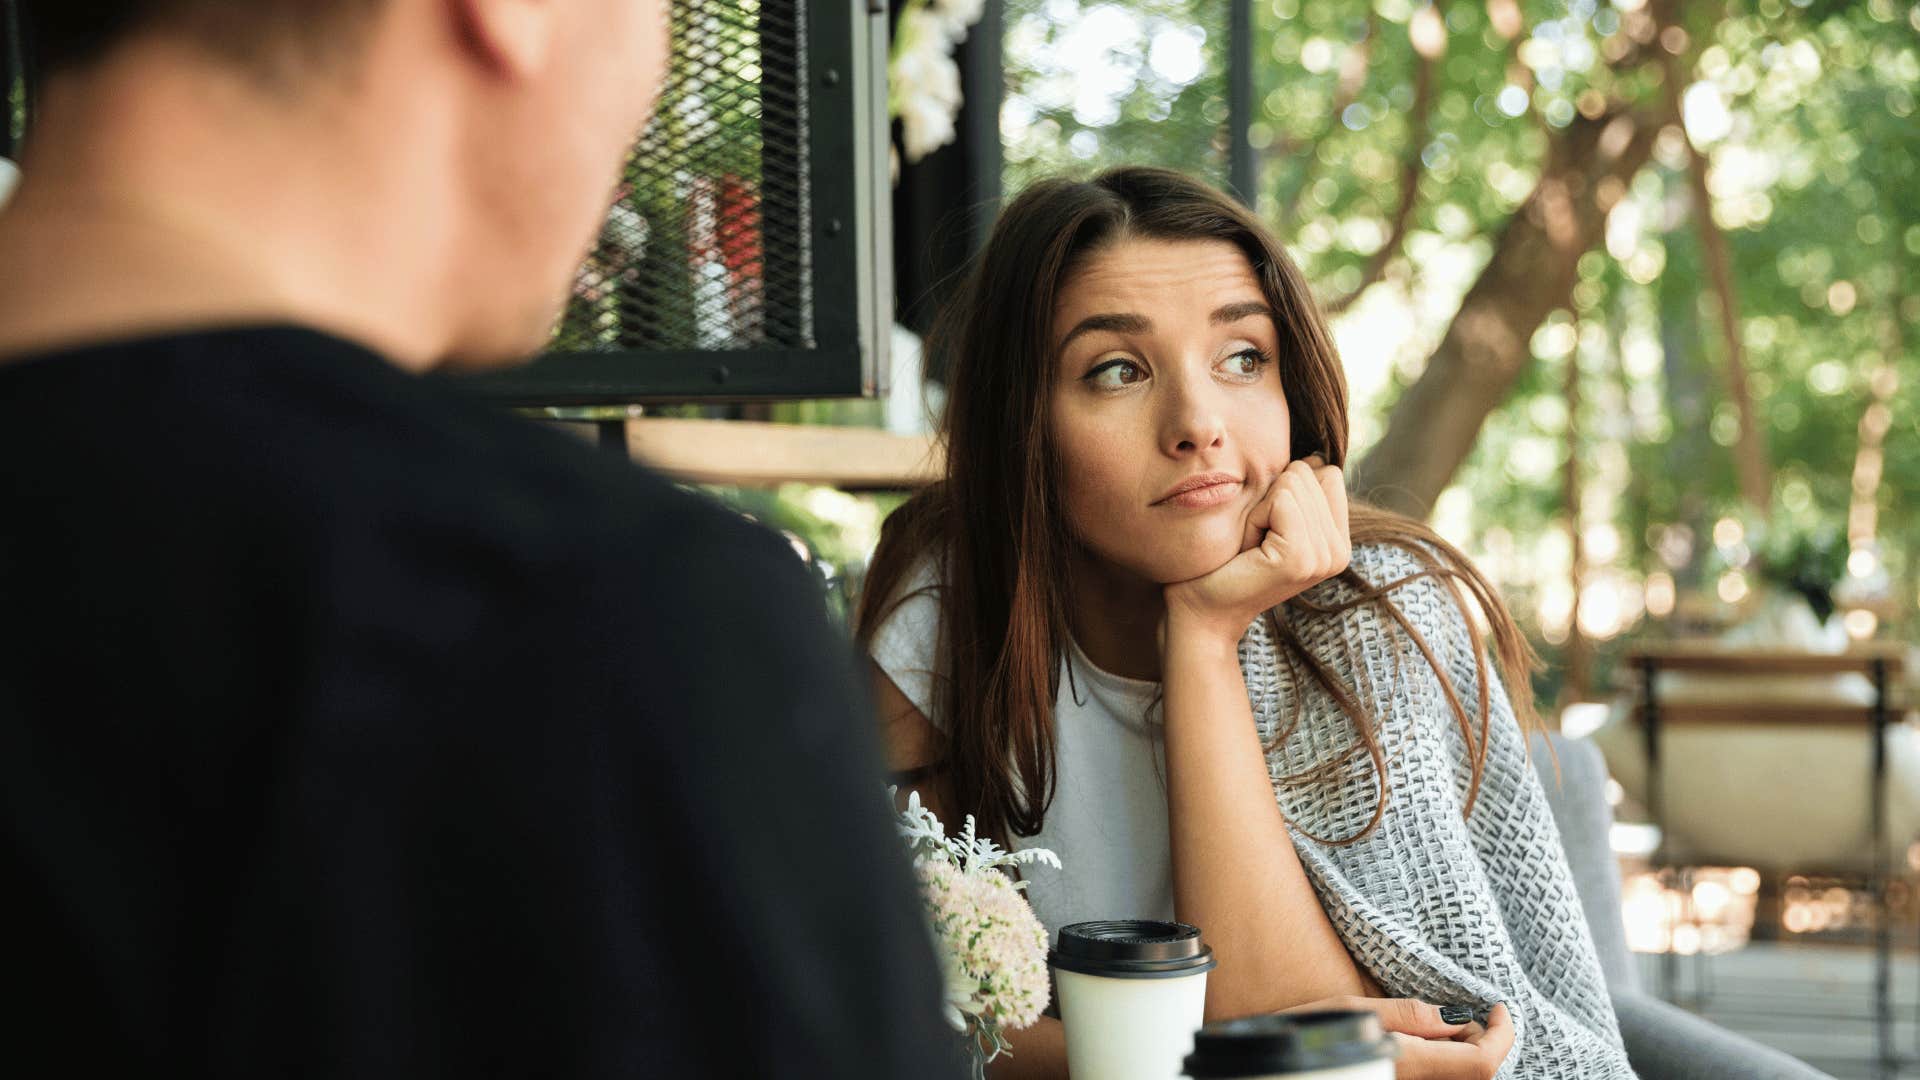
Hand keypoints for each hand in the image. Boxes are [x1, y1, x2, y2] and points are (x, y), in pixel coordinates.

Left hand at [1163, 456, 1350, 645]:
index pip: (1327, 473)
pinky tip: (1249, 548)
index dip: (1287, 489)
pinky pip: (1280, 500)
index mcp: (1338, 541)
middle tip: (1256, 539)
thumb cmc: (1227, 558)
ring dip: (1261, 508)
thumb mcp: (1271, 518)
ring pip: (1293, 482)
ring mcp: (1324, 558)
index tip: (1268, 527)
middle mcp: (1340, 552)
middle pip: (1310, 472)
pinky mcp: (1300, 559)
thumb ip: (1299, 490)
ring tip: (1252, 544)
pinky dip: (1255, 516)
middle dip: (1271, 497)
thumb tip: (1313, 455)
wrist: (1200, 607)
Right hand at [1284, 998, 1513, 1079]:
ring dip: (1465, 1053)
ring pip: (1460, 1078)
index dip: (1502, 1035)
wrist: (1278, 1068)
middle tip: (1459, 1015)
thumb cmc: (1306, 1034)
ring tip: (1437, 1028)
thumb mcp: (1353, 1010)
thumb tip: (1453, 1019)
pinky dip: (1446, 1060)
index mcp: (1408, 1064)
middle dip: (1481, 1041)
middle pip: (1478, 1074)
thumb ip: (1410, 1015)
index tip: (1499, 1007)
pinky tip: (1423, 1045)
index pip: (1482, 1062)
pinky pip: (1439, 1078)